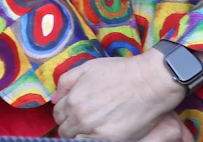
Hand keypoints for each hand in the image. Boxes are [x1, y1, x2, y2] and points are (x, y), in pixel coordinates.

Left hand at [53, 52, 183, 141]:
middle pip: (65, 130)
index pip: (58, 114)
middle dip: (70, 124)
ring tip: (91, 126)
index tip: (74, 110)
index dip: (65, 111)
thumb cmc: (119, 72)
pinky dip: (90, 139)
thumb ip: (66, 81)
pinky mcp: (110, 140)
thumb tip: (54, 98)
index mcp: (73, 100)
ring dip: (79, 134)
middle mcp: (80, 118)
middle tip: (83, 119)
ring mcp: (95, 131)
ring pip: (75, 139)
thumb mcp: (88, 67)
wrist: (148, 82)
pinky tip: (98, 132)